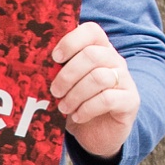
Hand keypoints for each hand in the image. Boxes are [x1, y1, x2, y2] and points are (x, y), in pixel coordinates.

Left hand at [49, 20, 137, 157]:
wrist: (98, 134)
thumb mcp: (65, 85)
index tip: (55, 58)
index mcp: (99, 49)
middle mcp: (115, 61)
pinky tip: (78, 117)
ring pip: (99, 78)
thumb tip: (34, 64)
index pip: (92, 31)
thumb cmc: (78, 104)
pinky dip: (87, 109)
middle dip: (68, 74)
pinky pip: (107, 99)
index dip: (71, 41)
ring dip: (75, 94)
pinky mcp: (130, 101)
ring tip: (64, 107)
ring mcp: (125, 80)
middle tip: (54, 91)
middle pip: (93, 55)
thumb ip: (57, 70)